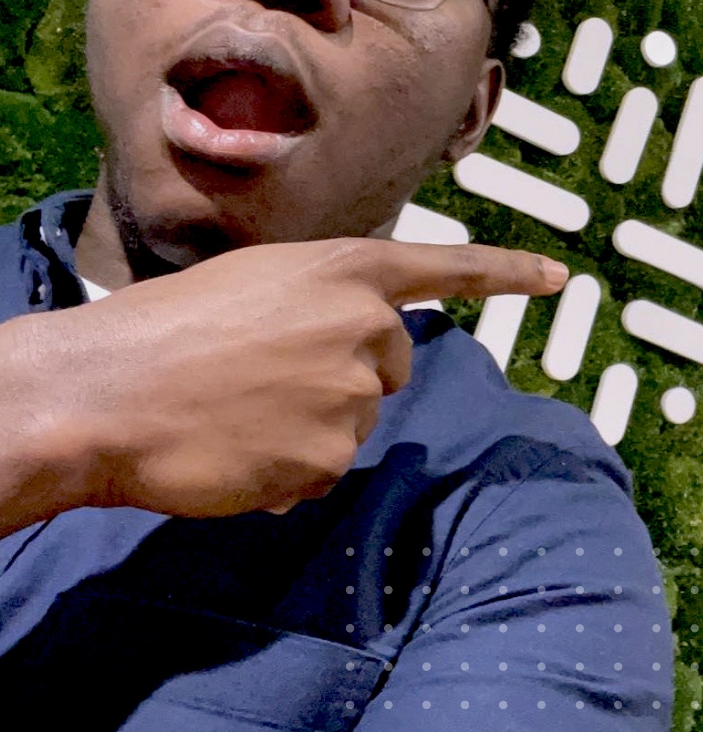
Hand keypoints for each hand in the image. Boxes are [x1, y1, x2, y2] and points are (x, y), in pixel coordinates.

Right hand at [0, 238, 566, 522]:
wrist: (103, 393)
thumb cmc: (165, 333)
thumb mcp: (257, 288)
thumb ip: (322, 308)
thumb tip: (353, 364)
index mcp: (345, 271)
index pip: (448, 268)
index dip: (507, 273)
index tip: (560, 276)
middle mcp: (366, 325)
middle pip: (389, 369)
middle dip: (342, 381)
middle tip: (259, 380)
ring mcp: (354, 392)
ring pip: (353, 425)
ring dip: (307, 430)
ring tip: (236, 414)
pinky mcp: (332, 454)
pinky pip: (323, 473)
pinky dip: (286, 473)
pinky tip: (237, 453)